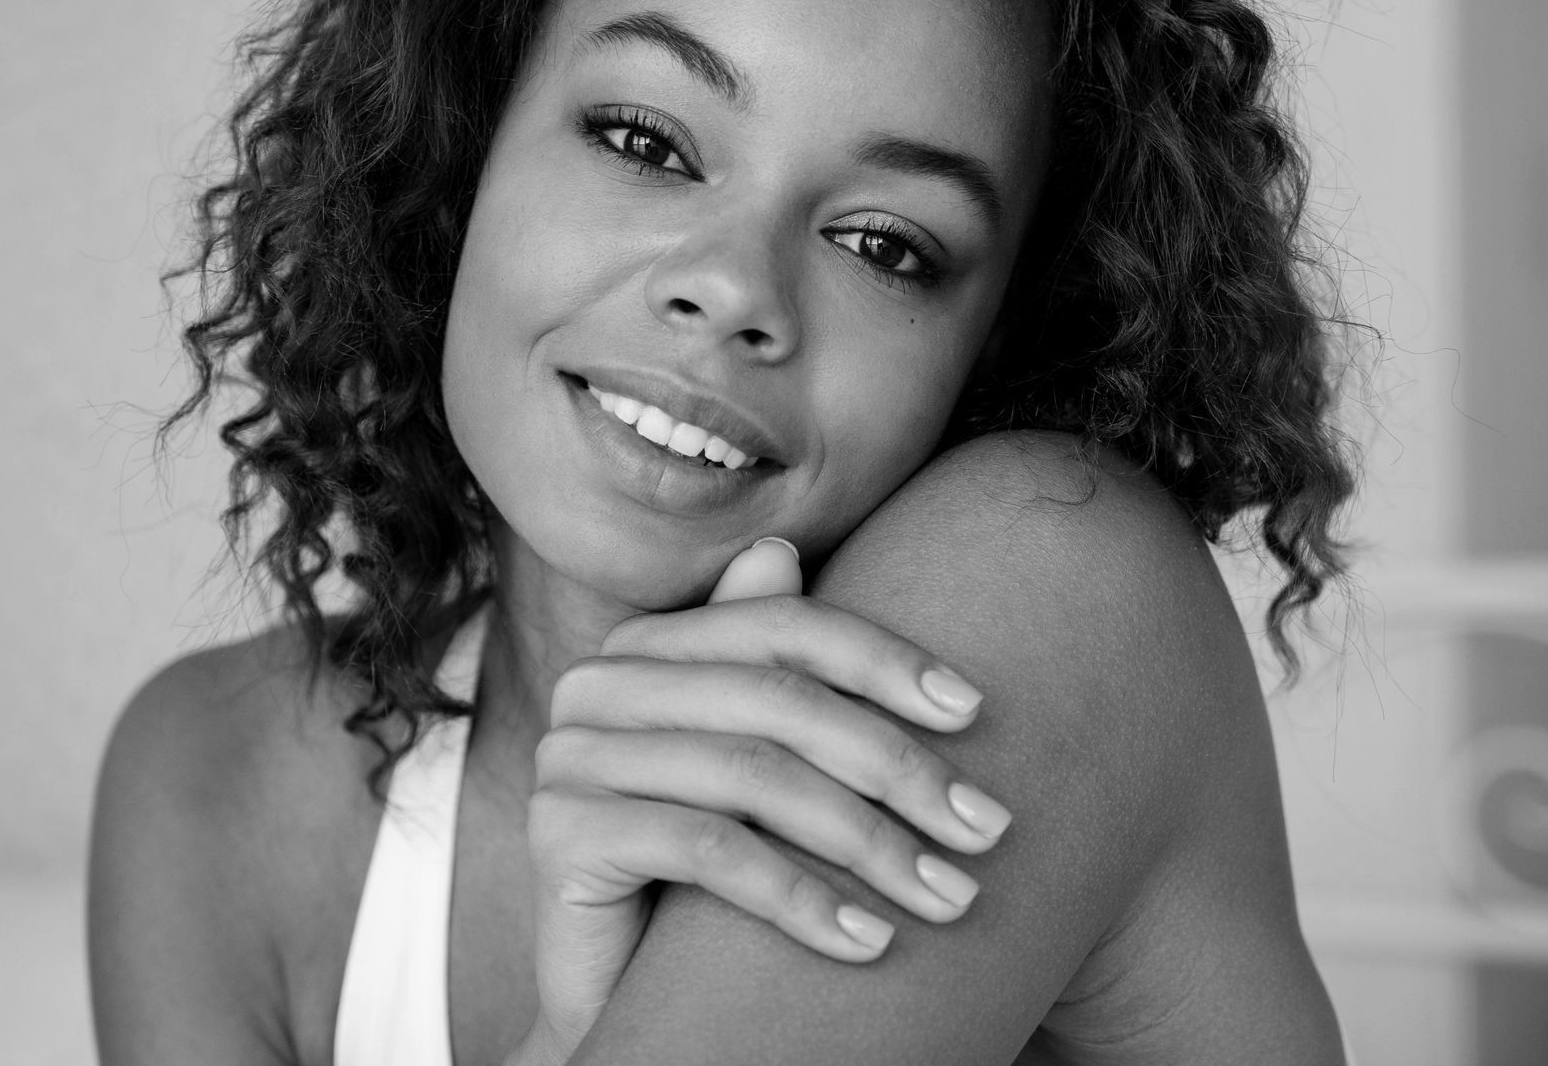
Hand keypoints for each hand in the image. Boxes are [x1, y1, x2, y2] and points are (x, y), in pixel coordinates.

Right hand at [512, 537, 1010, 1062]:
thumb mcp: (750, 770)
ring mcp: (571, 754)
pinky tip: (869, 941)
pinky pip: (709, 849)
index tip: (977, 713)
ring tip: (949, 896)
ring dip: (870, 842)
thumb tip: (780, 546)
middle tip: (986, 829)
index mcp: (647, 645)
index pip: (782, 626)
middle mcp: (597, 683)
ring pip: (754, 776)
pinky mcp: (560, 831)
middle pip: (778, 701)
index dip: (885, 660)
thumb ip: (768, 668)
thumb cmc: (702, 880)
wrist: (619, 1000)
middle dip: (898, 766)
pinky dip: (803, 897)